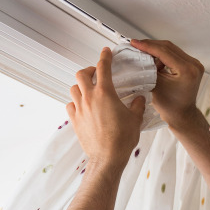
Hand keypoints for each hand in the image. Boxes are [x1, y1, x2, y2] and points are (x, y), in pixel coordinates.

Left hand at [68, 47, 144, 167]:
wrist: (107, 157)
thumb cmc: (121, 139)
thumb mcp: (135, 119)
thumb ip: (137, 106)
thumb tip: (139, 99)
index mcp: (105, 93)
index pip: (103, 68)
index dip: (105, 57)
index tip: (106, 52)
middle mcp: (89, 98)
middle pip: (81, 74)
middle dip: (89, 70)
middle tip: (96, 74)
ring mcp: (80, 109)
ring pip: (73, 89)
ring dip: (80, 86)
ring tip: (88, 90)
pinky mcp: (75, 121)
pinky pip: (70, 106)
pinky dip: (75, 103)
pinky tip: (82, 106)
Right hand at [130, 39, 204, 130]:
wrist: (181, 115)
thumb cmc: (168, 105)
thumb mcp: (156, 85)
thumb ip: (150, 68)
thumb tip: (141, 54)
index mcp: (187, 70)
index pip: (164, 52)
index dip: (148, 46)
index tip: (134, 42)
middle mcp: (194, 64)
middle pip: (169, 47)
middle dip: (151, 45)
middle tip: (136, 44)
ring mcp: (195, 64)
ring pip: (172, 49)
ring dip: (157, 49)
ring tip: (143, 52)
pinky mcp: (192, 65)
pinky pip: (175, 54)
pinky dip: (163, 55)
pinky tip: (154, 58)